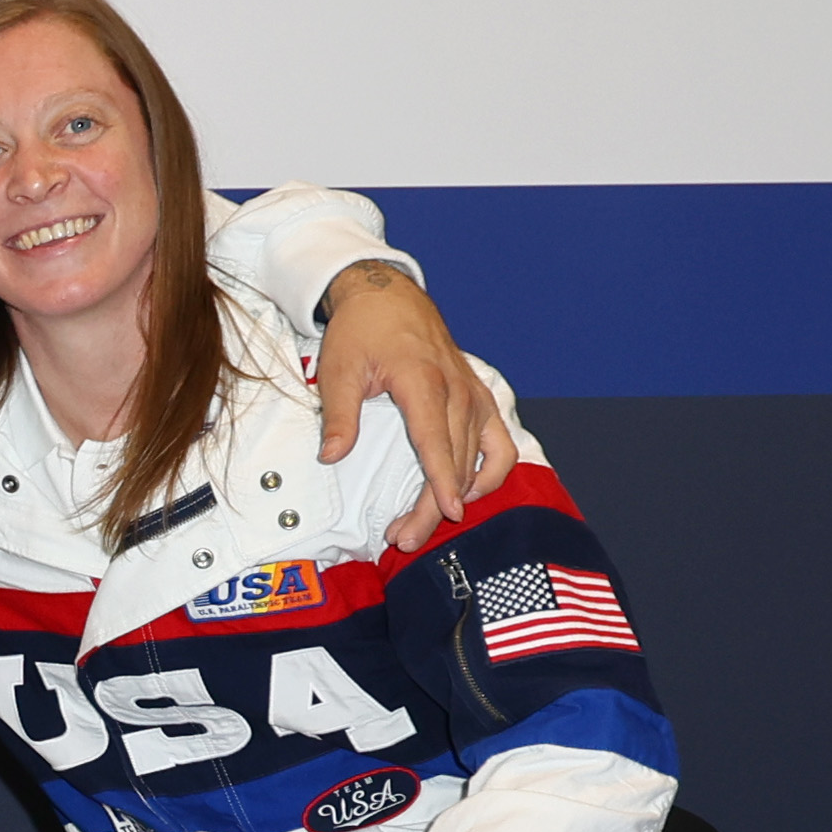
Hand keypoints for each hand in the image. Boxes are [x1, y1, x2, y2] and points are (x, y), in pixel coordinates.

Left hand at [307, 259, 514, 545]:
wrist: (387, 294)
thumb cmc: (363, 330)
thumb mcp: (338, 369)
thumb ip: (338, 415)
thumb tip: (332, 455)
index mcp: (423, 381)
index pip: (437, 439)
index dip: (444, 479)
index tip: (449, 511)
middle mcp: (457, 388)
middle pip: (456, 458)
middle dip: (435, 503)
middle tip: (406, 537)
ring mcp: (473, 392)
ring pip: (479, 455)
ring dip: (460, 492)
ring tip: (429, 520)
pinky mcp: (478, 396)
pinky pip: (499, 439)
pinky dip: (491, 468)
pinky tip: (470, 489)